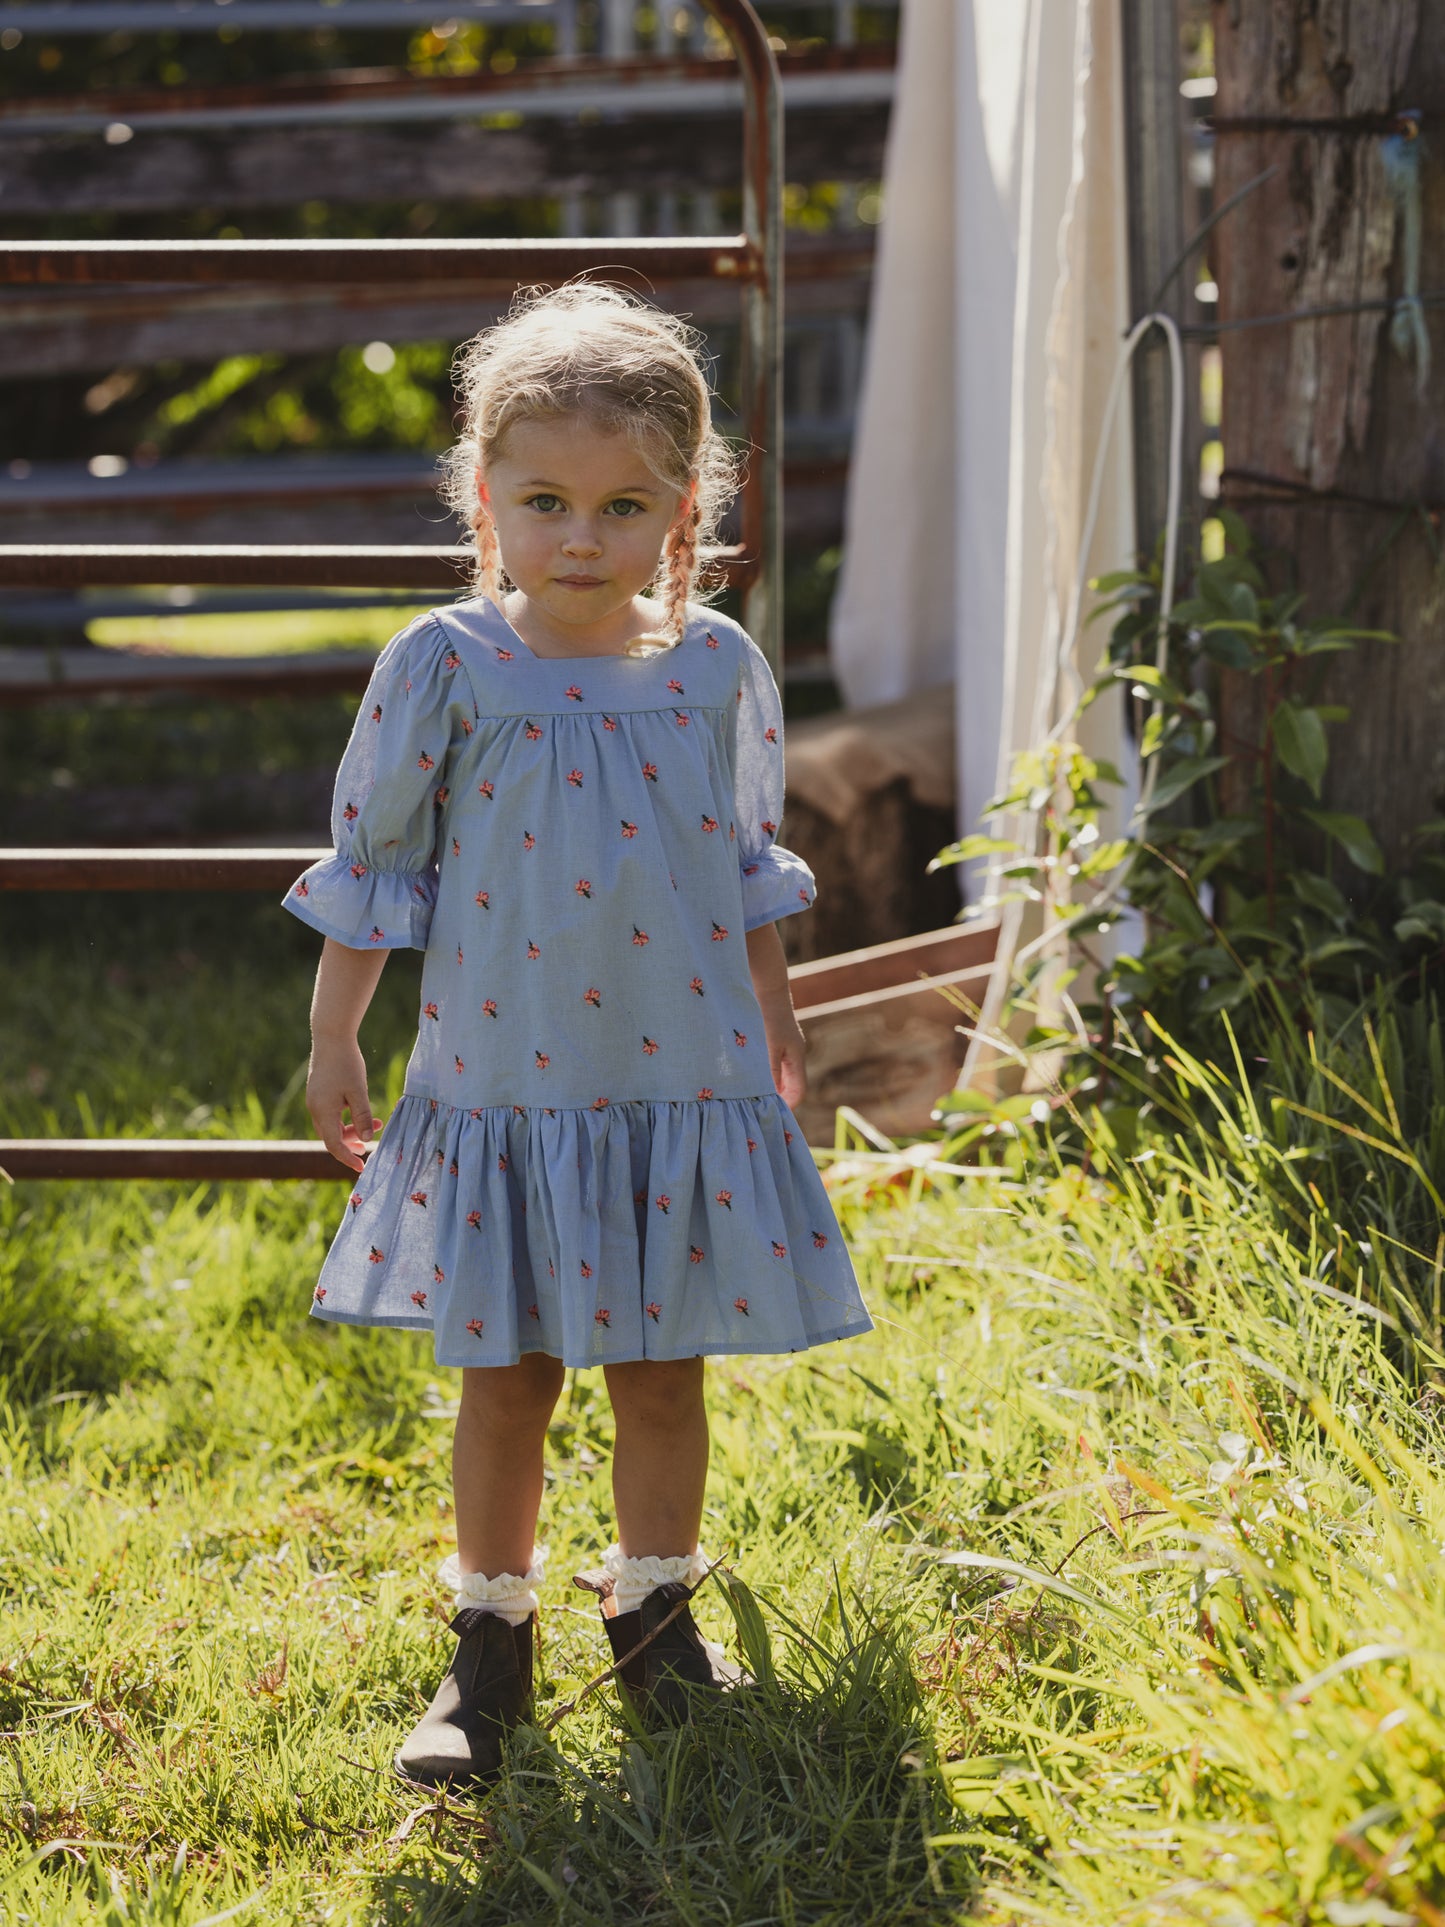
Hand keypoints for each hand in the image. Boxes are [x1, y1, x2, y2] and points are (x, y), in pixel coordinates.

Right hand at [306, 1036, 377, 1172]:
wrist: (331, 1037)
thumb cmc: (346, 1063)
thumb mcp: (358, 1091)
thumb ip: (361, 1116)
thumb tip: (366, 1140)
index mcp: (323, 1111)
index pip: (333, 1145)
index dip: (347, 1158)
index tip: (361, 1168)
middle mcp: (315, 1109)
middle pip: (331, 1137)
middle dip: (352, 1143)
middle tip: (371, 1144)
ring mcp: (315, 1100)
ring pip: (331, 1125)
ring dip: (351, 1129)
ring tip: (374, 1124)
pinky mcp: (318, 1093)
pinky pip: (330, 1114)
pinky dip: (345, 1119)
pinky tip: (360, 1113)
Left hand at [766, 1015, 807, 1107]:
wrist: (770, 994)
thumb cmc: (770, 1019)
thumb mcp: (770, 1046)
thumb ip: (773, 1070)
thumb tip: (774, 1092)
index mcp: (797, 1058)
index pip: (800, 1090)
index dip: (790, 1103)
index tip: (776, 1111)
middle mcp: (796, 1057)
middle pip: (794, 1086)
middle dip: (782, 1098)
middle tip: (765, 1107)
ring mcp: (790, 1052)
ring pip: (787, 1078)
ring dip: (776, 1088)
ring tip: (759, 1096)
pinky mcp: (781, 1046)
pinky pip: (780, 1068)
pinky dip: (772, 1077)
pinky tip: (758, 1079)